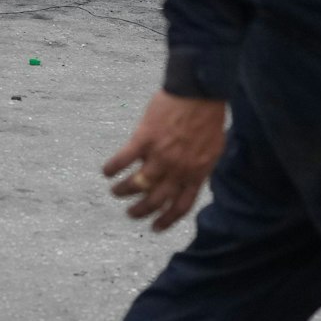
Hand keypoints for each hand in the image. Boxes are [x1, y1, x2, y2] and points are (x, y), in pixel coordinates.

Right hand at [103, 91, 227, 231]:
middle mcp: (178, 170)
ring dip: (123, 192)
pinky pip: (123, 159)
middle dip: (140, 211)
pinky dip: (112, 168)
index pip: (180, 206)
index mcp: (196, 173)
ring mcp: (160, 155)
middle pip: (155, 200)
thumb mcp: (214, 149)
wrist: (198, 92)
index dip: (166, 220)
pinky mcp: (144, 139)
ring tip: (115, 192)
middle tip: (130, 214)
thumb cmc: (208, 117)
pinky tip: (106, 172)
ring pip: (137, 184)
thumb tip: (195, 180)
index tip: (154, 227)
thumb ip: (201, 168)